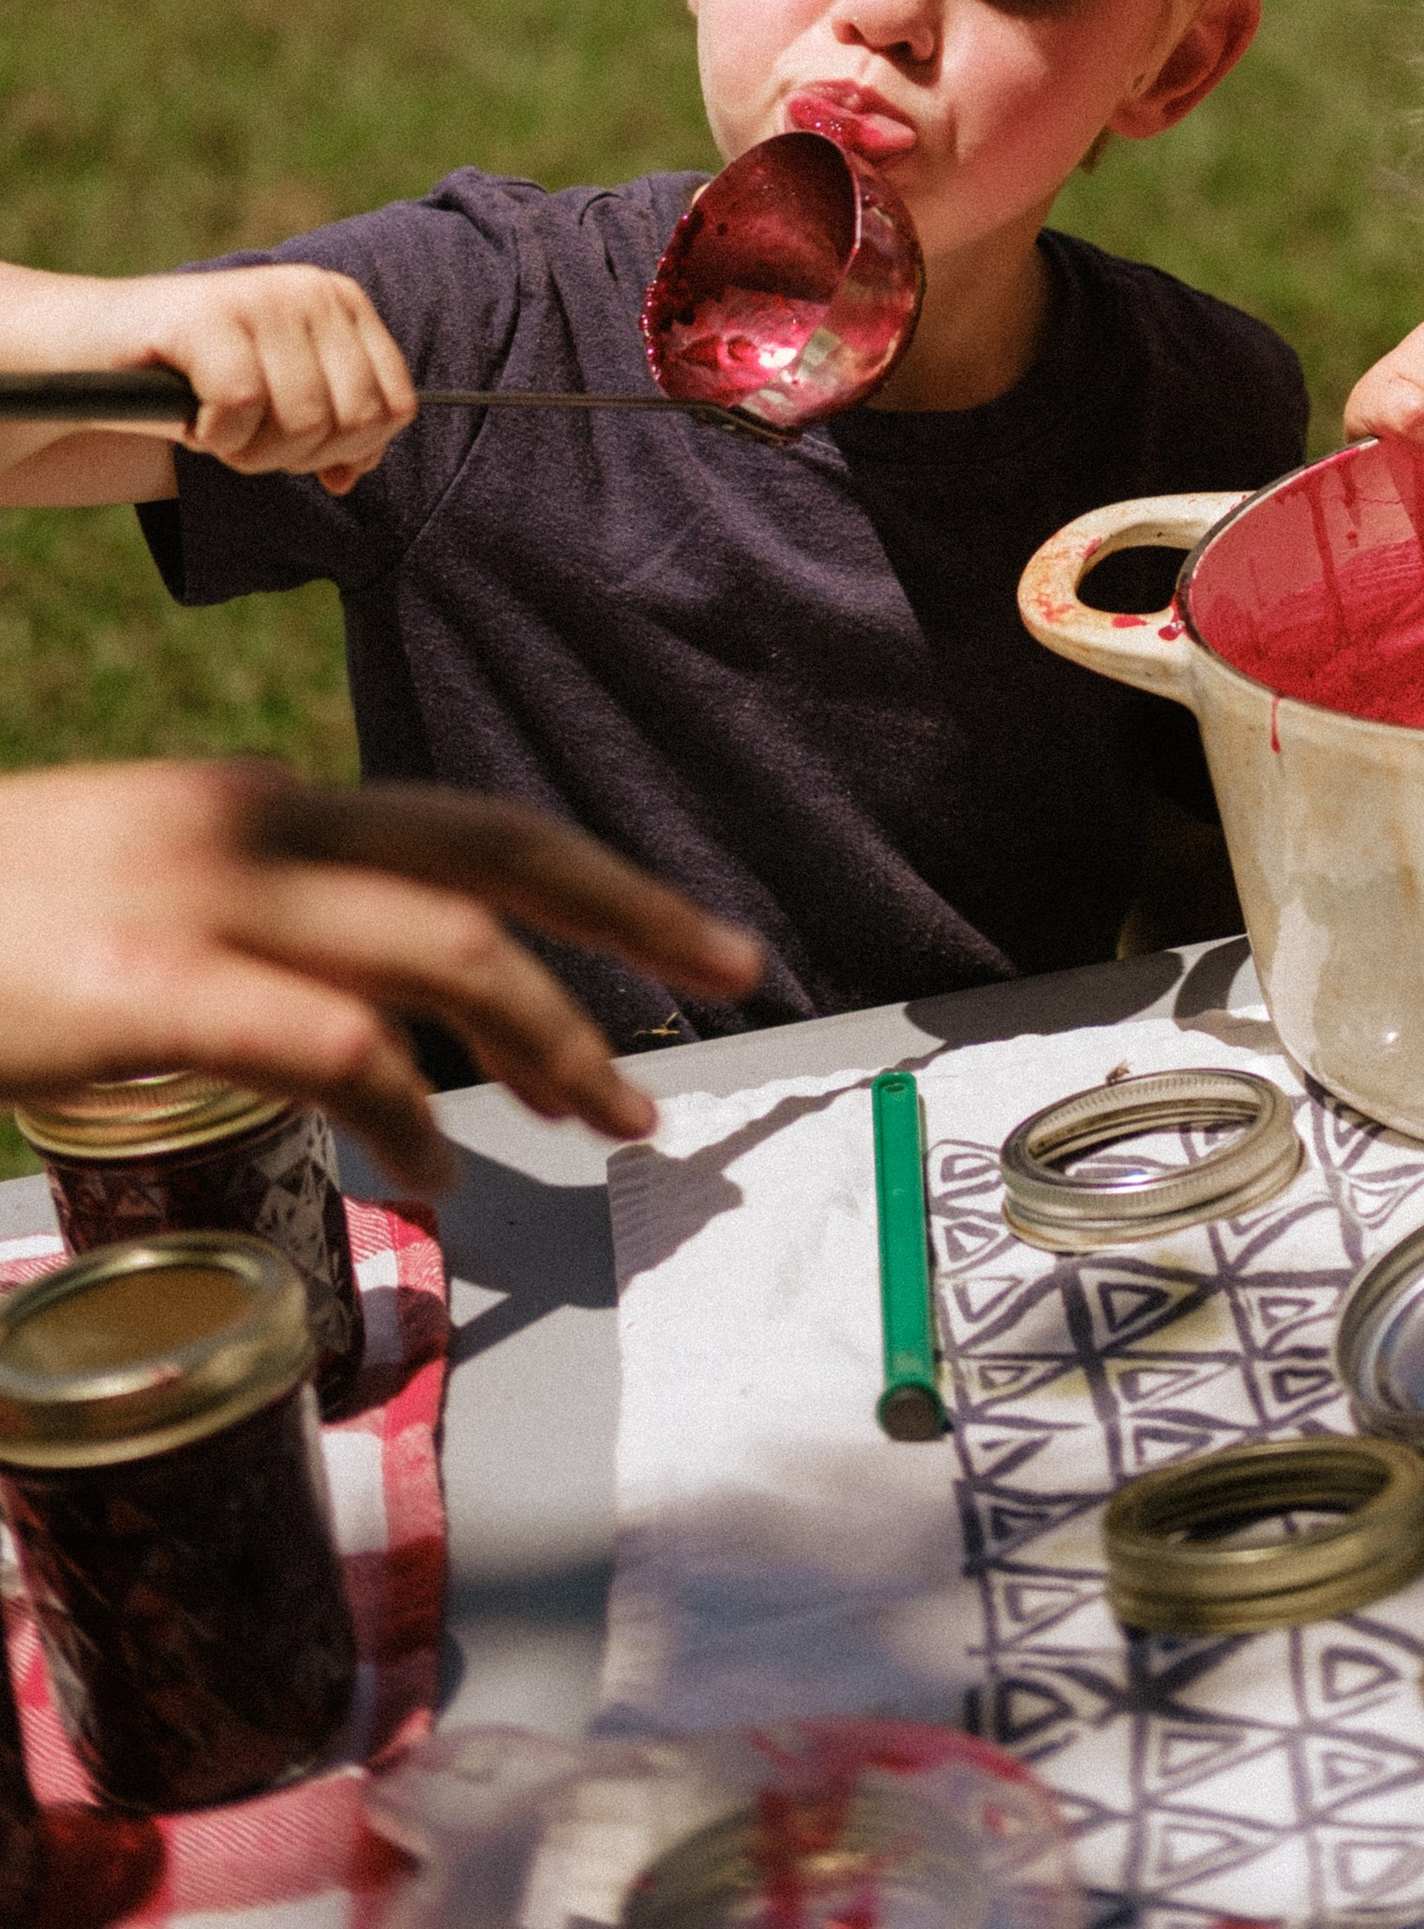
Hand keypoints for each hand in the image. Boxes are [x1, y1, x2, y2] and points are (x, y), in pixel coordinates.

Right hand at [0, 260, 415, 494]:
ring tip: (213, 424)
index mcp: (344, 304)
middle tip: (244, 438)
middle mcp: (312, 291)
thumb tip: (353, 475)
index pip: (396, 406)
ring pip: (303, 421)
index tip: (292, 447)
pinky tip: (187, 416)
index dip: (346, 450)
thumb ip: (333, 434)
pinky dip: (212, 436)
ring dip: (250, 451)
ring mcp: (262, 298)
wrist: (89, 352)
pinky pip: (241, 408)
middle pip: (354, 421)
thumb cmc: (191, 383)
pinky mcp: (207, 316)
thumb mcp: (280, 406)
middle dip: (296, 456)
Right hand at [0, 761, 764, 1192]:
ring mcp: (201, 905)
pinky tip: (439, 1167)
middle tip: (739, 974)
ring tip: (615, 1115)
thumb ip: (255, 924)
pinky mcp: (143, 990)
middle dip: (633, 913)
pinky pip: (329, 1044)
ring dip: (553, 1036)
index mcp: (256, 806)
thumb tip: (374, 1008)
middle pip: (493, 855)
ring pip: (444, 950)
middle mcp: (253, 828)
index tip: (684, 931)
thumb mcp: (135, 892)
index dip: (592, 874)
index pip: (465, 824)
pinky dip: (408, 1107)